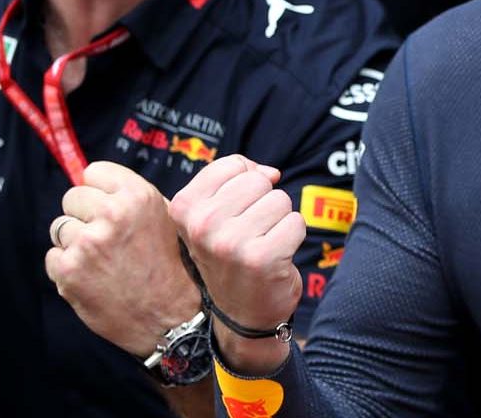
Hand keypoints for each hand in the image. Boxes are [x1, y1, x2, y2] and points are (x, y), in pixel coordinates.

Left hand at [44, 162, 197, 355]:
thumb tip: (92, 179)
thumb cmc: (168, 267)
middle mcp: (111, 214)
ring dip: (74, 243)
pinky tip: (92, 278)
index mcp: (137, 196)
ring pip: (60, 228)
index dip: (98, 191)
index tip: (106, 207)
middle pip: (72, 197)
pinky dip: (67, 268)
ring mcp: (87, 243)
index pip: (93, 172)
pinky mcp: (69, 271)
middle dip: (84, 216)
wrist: (168, 317)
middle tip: (105, 239)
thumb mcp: (164, 218)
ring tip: (101, 261)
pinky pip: (53, 256)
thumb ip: (130, 196)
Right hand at [169, 154, 300, 373]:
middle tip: (251, 233)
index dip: (246, 184)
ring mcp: (229, 243)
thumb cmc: (231, 256)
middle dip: (264, 202)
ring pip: (280, 200)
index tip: (236, 213)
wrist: (241, 314)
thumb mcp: (214, 214)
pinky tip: (276, 258)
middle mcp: (201, 224)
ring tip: (261, 245)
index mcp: (184, 207)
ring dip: (278, 221)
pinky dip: (293, 237)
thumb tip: (271, 172)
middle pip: (258, 180)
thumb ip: (237, 179)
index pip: (234, 165)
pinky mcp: (261, 258)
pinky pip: (296, 222)